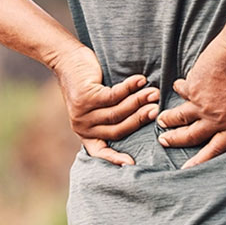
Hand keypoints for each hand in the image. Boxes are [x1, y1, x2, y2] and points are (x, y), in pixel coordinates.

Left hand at [53, 44, 159, 165]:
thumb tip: (146, 118)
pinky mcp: (86, 98)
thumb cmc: (88, 83)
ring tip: (154, 93)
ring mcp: (83, 113)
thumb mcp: (97, 105)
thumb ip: (111, 115)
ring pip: (117, 112)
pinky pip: (114, 96)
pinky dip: (130, 88)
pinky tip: (141, 81)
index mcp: (86, 133)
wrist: (68, 60)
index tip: (131, 164)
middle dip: (140, 119)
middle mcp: (83, 126)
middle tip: (157, 111)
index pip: (99, 151)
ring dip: (138, 102)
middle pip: (118, 129)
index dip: (114, 159)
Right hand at [156, 37, 225, 168]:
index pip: (214, 150)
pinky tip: (177, 87)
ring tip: (161, 121)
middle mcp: (214, 119)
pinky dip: (179, 89)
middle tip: (164, 140)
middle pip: (190, 136)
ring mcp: (200, 103)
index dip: (200, 162)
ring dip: (169, 120)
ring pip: (180, 116)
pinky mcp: (192, 86)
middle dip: (175, 140)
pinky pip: (182, 90)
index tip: (186, 169)